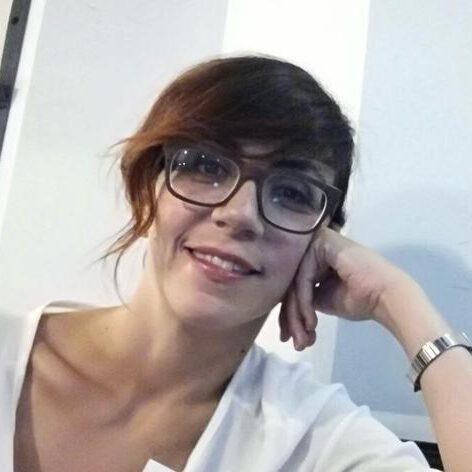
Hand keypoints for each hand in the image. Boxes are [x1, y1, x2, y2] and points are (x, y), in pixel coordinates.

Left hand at [278, 227, 412, 350]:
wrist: (388, 296)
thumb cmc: (362, 299)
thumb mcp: (323, 300)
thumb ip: (303, 298)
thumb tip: (284, 312)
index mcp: (315, 257)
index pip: (293, 284)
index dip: (290, 314)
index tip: (290, 339)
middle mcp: (313, 246)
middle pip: (291, 284)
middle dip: (292, 318)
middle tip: (297, 343)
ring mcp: (316, 242)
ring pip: (295, 283)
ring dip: (297, 315)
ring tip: (304, 338)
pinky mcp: (321, 244)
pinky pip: (303, 278)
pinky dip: (304, 303)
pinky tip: (311, 323)